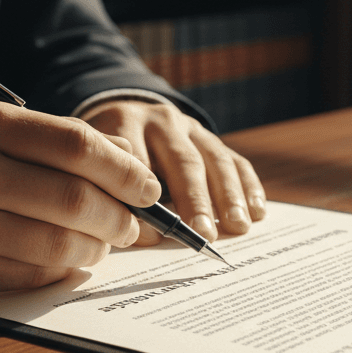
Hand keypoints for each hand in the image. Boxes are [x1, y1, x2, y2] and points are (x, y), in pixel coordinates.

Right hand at [0, 99, 160, 297]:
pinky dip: (63, 271)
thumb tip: (120, 177)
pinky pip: (32, 275)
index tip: (147, 186)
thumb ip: (38, 139)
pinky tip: (69, 261)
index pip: (75, 144)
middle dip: (121, 217)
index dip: (124, 169)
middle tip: (133, 223)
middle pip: (76, 199)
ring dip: (98, 249)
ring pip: (61, 244)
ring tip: (104, 243)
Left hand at [83, 99, 265, 244]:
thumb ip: (110, 193)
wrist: (124, 117)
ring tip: (237, 226)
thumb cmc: (104, 157)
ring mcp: (190, 127)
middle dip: (195, 200)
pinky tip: (257, 212)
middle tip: (203, 233)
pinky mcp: (211, 138)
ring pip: (215, 159)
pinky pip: (236, 161)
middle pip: (183, 161)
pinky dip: (249, 187)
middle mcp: (161, 121)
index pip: (137, 161)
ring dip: (229, 196)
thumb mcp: (94, 164)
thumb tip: (144, 235)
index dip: (145, 198)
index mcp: (123, 123)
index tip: (153, 233)